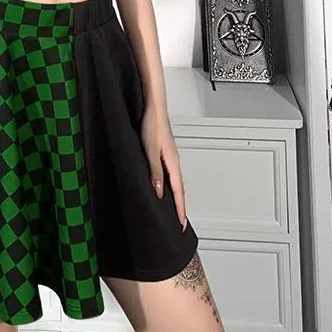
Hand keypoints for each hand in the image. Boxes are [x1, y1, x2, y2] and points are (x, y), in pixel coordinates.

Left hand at [139, 104, 188, 230]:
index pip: (178, 191)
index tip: (181, 224)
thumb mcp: (150, 151)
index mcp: (173, 162)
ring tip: (174, 209)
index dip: (180, 209)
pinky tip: (165, 186)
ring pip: (175, 181)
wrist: (154, 107)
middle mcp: (175, 160)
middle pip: (180, 189)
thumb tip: (160, 192)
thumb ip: (155, 172)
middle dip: (180, 206)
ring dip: (176, 196)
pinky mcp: (166, 152)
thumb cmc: (152, 125)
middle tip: (180, 223)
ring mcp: (171, 156)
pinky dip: (171, 184)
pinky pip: (171, 173)